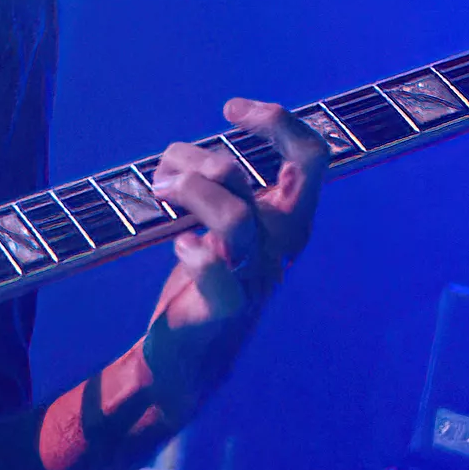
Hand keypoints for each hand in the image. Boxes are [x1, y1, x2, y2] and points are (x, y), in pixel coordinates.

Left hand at [136, 98, 329, 421]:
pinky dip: (196, 253)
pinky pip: (218, 274)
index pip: (310, 157)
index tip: (231, 110)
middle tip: (167, 172)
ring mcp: (254, 276)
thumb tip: (182, 154)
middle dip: (209, 160)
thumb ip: (214, 188)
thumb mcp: (219, 226)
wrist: (187, 359)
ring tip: (158, 195)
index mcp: (285, 220)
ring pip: (237, 217)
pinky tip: (180, 246)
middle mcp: (278, 245)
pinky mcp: (223, 308)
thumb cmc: (204, 283)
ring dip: (190, 192)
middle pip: (265, 179)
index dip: (278, 121)